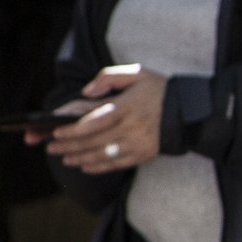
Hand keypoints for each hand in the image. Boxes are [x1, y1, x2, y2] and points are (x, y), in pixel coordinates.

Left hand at [48, 65, 166, 174]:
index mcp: (127, 106)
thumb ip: (108, 77)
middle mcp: (131, 127)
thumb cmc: (158, 90)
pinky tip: (84, 166)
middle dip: (68, 145)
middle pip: (93, 140)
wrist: (190, 112)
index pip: (96, 121)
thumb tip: (86, 92)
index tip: (56, 132)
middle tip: (50, 147)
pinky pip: (116, 164)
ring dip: (79, 158)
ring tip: (62, 158)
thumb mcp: (136, 74)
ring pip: (102, 155)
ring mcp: (137, 144)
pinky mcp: (143, 155)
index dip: (74, 129)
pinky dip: (98, 167)